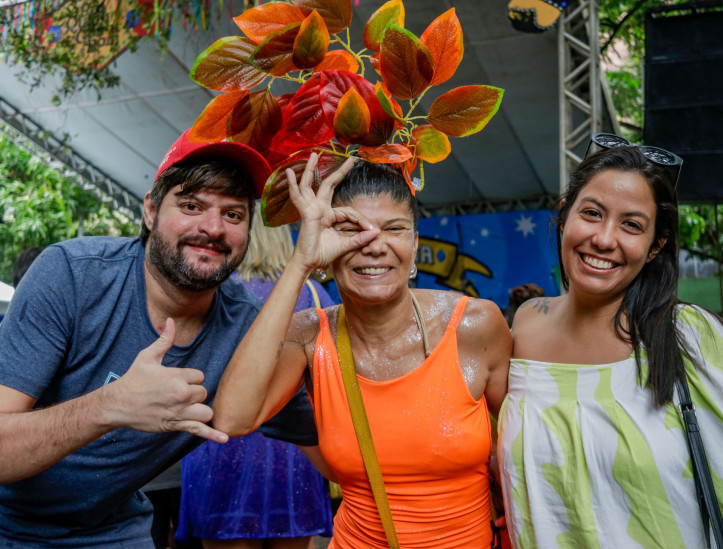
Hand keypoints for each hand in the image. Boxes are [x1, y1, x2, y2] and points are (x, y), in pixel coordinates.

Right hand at [101, 318, 227, 442]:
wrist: (118, 404)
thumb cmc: (133, 379)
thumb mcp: (148, 357)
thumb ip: (164, 340)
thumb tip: (170, 321)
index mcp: (176, 377)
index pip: (200, 376)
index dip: (190, 379)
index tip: (175, 380)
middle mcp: (181, 395)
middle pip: (203, 393)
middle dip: (193, 393)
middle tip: (174, 394)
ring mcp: (179, 412)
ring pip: (205, 410)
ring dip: (199, 409)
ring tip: (186, 407)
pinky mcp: (176, 425)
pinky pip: (199, 430)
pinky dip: (213, 434)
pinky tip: (225, 438)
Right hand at [287, 153, 379, 271]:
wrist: (311, 263)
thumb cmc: (324, 254)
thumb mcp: (346, 244)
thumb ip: (360, 238)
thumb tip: (376, 232)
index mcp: (328, 215)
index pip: (348, 211)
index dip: (361, 219)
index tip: (372, 229)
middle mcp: (319, 209)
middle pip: (329, 185)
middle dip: (340, 172)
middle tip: (351, 159)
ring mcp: (311, 209)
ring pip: (311, 184)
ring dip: (310, 170)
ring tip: (313, 155)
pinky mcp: (306, 212)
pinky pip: (298, 196)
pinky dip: (292, 184)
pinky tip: (289, 173)